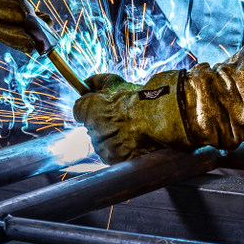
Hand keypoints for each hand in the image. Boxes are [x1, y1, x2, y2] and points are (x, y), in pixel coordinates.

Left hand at [72, 71, 190, 163]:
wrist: (165, 115)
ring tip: (131, 130)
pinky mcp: (119, 161)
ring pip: (103, 144)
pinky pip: (115, 157)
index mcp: (90, 111)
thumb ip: (96, 82)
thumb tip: (85, 83)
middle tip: (121, 118)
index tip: (97, 107)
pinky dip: (123, 151)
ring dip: (112, 139)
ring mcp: (107, 148)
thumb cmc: (142, 97)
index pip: (78, 111)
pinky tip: (135, 141)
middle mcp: (95, 131)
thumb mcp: (116, 82)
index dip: (88, 108)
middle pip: (91, 128)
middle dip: (102, 123)